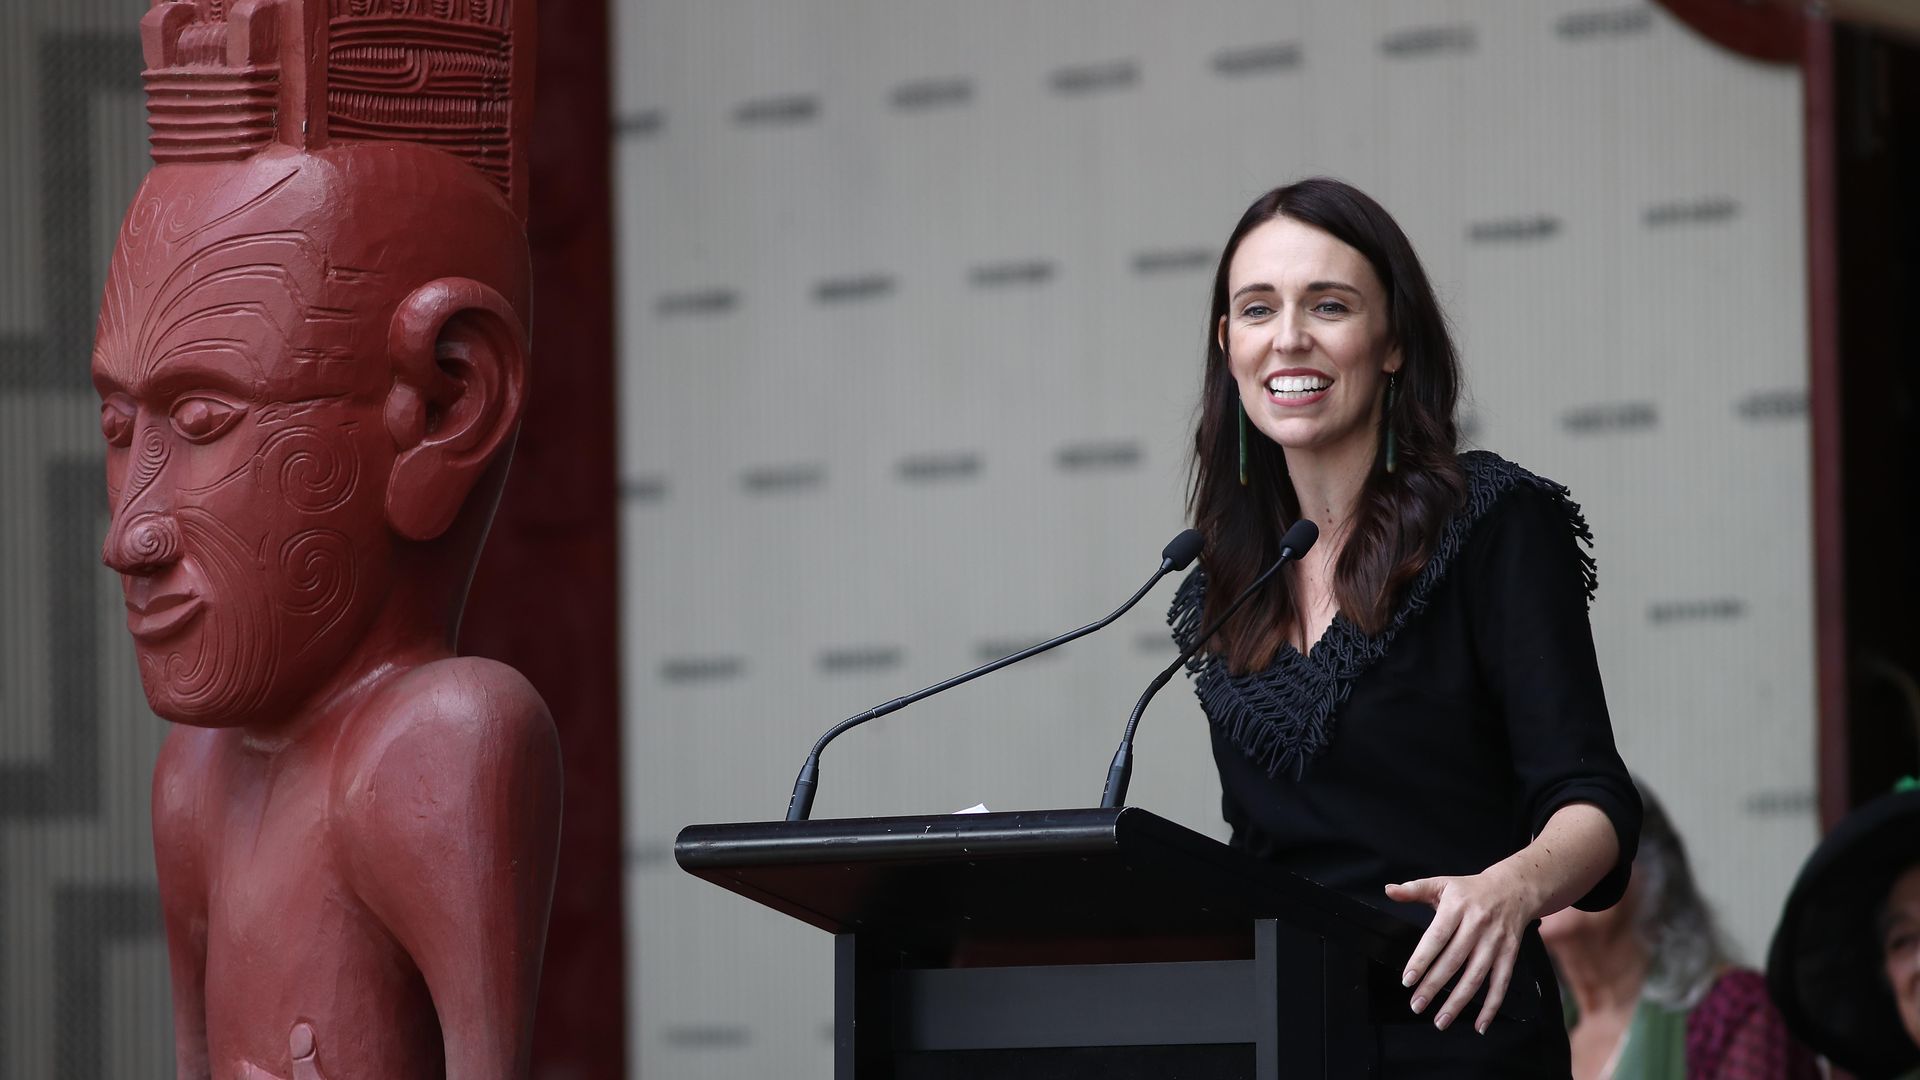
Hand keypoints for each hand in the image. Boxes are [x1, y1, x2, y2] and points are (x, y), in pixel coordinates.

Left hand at [1385, 867, 1540, 1033]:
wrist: (1514, 888)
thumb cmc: (1471, 890)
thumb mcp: (1442, 883)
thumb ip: (1414, 889)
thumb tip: (1389, 890)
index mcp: (1457, 907)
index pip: (1437, 937)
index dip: (1422, 960)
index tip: (1408, 979)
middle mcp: (1477, 925)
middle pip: (1454, 961)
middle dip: (1434, 986)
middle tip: (1417, 1005)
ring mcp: (1495, 942)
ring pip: (1475, 976)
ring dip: (1458, 1001)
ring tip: (1440, 1020)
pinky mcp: (1510, 954)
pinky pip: (1500, 983)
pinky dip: (1491, 1006)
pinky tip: (1480, 1024)